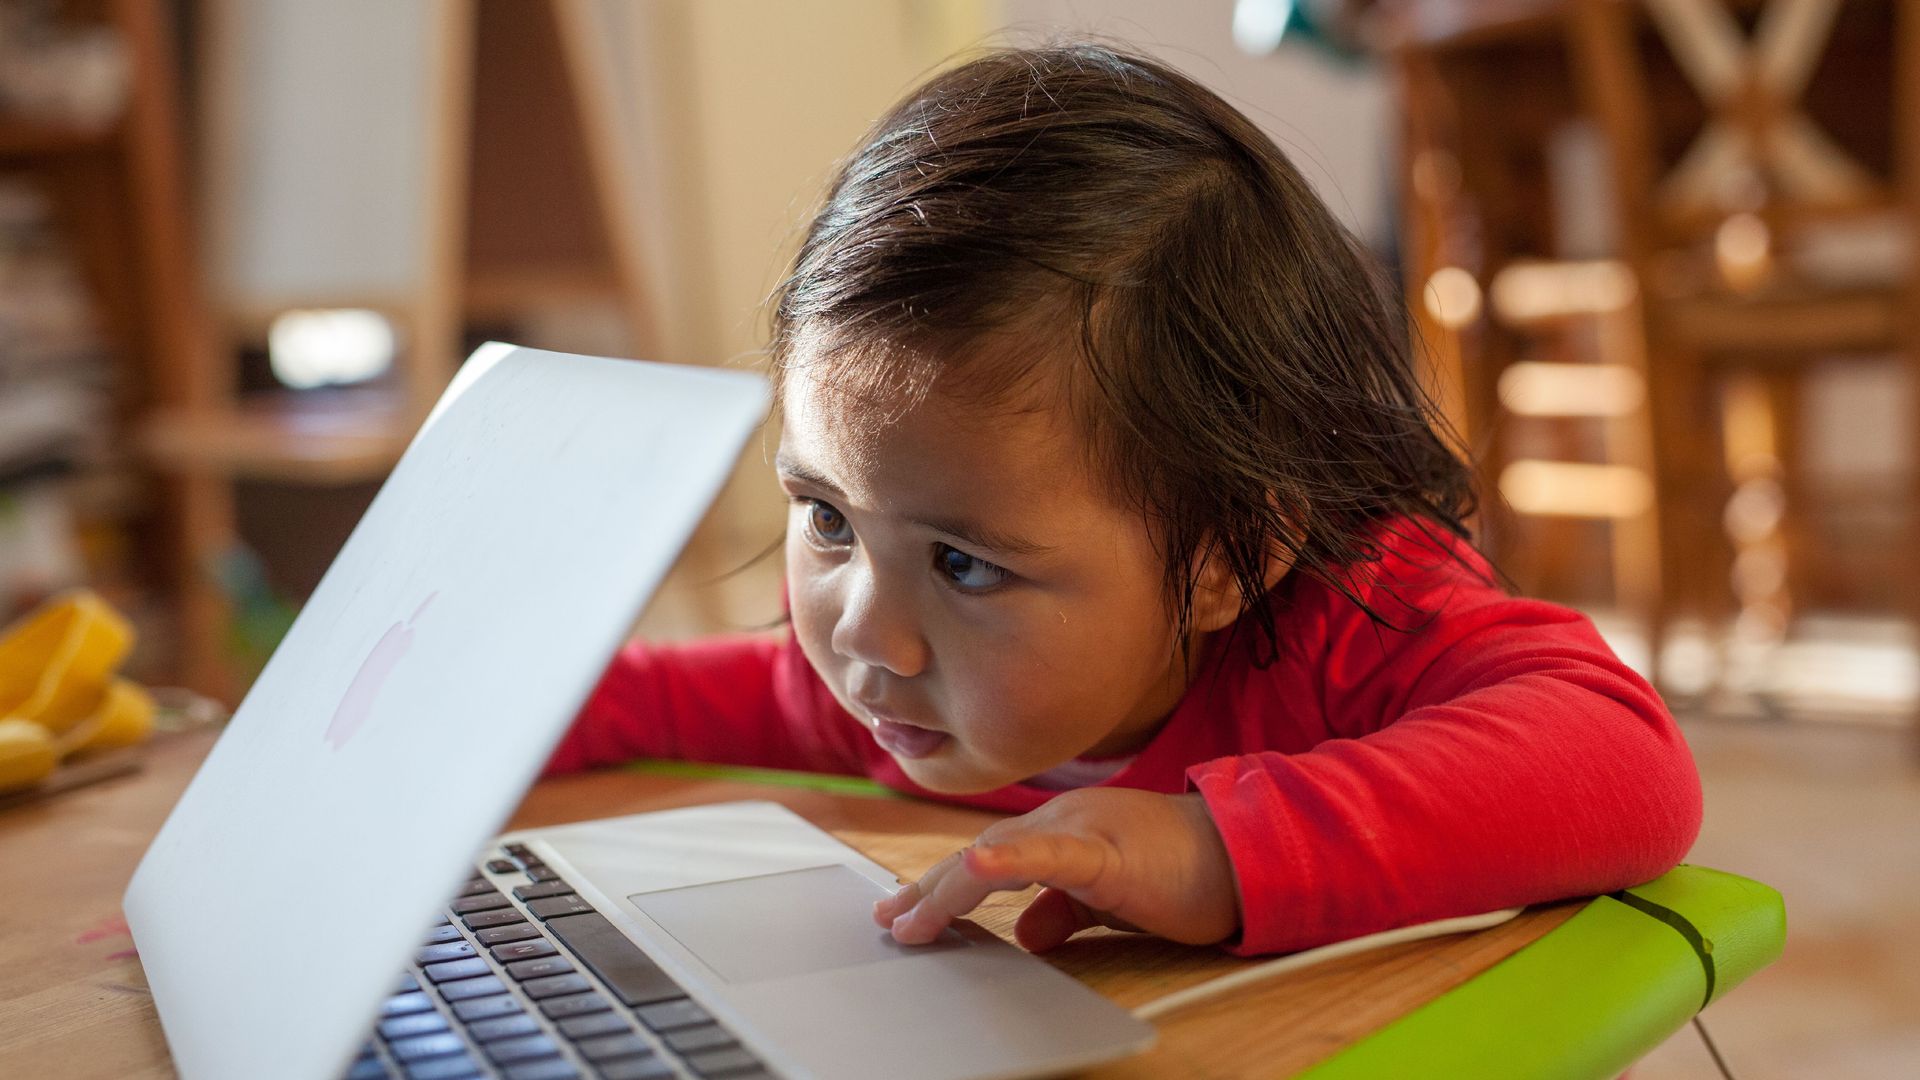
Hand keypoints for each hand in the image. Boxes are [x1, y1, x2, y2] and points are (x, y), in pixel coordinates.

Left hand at [873, 788, 1240, 951]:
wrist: (1243, 855)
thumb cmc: (1183, 872)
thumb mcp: (1109, 898)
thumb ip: (1066, 910)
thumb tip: (1027, 932)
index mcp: (1061, 830)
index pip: (988, 855)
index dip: (941, 882)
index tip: (903, 909)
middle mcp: (1062, 821)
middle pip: (979, 853)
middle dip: (930, 889)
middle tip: (890, 920)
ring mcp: (1083, 830)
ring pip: (1000, 854)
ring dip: (950, 887)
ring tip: (912, 915)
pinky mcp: (1109, 851)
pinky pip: (1052, 855)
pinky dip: (1011, 861)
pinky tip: (979, 866)